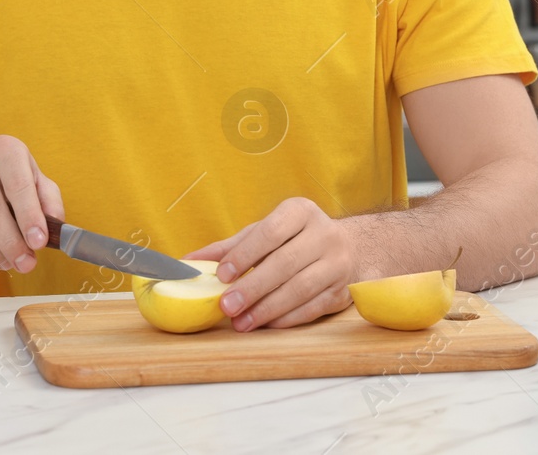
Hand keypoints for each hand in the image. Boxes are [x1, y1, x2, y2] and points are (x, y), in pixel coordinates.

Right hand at [0, 135, 63, 273]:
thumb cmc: (1, 182)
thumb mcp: (31, 182)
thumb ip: (48, 200)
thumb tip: (58, 225)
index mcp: (6, 148)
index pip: (19, 185)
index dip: (30, 217)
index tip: (38, 243)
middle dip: (11, 242)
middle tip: (25, 264)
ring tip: (8, 263)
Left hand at [187, 197, 357, 330]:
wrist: (348, 248)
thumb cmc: (295, 239)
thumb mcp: (264, 233)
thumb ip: (230, 247)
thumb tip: (189, 261)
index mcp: (301, 212)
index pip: (272, 232)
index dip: (246, 254)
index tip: (222, 274)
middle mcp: (324, 234)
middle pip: (285, 263)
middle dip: (253, 287)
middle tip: (226, 305)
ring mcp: (337, 263)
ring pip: (300, 289)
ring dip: (267, 308)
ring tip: (241, 322)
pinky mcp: (342, 290)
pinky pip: (312, 308)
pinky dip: (286, 318)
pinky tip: (265, 323)